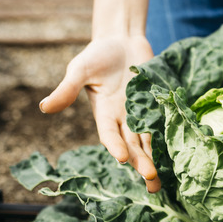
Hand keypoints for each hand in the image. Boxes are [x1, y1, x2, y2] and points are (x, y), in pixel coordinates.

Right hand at [39, 35, 161, 192]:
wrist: (122, 39)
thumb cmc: (98, 54)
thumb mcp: (80, 69)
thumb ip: (67, 89)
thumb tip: (44, 107)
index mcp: (104, 113)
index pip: (109, 133)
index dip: (115, 145)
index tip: (122, 158)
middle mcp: (123, 118)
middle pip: (132, 145)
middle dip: (140, 162)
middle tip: (151, 180)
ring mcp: (141, 113)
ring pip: (148, 141)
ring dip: (153, 159)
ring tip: (159, 181)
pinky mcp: (156, 105)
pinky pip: (164, 124)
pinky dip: (169, 139)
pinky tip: (178, 155)